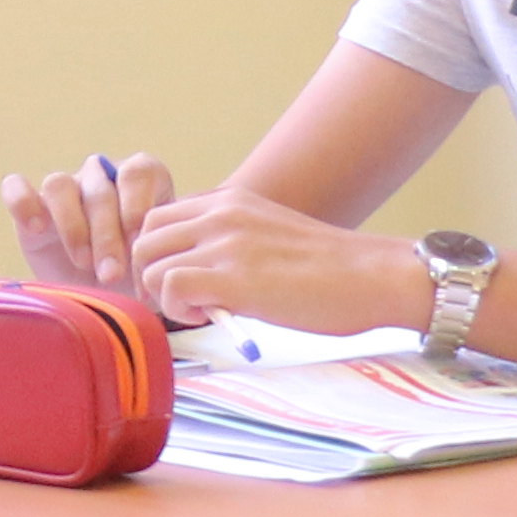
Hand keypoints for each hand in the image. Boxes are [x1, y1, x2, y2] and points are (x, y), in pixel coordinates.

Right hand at [2, 151, 171, 290]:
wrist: (102, 300)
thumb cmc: (135, 280)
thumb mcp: (153, 267)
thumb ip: (157, 253)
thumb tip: (153, 259)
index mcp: (138, 180)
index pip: (138, 172)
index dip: (137, 205)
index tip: (139, 243)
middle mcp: (100, 177)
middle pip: (100, 190)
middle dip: (107, 236)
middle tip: (111, 274)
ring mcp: (64, 190)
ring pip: (60, 185)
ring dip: (73, 226)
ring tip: (82, 262)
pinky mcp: (31, 207)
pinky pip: (17, 188)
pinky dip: (22, 202)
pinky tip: (36, 227)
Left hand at [126, 184, 420, 338]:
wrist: (372, 276)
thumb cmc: (330, 270)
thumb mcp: (269, 234)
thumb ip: (229, 242)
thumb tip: (194, 274)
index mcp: (229, 200)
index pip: (160, 218)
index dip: (160, 255)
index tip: (178, 283)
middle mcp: (221, 213)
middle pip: (144, 238)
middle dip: (150, 275)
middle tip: (179, 303)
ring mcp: (225, 242)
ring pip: (149, 264)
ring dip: (164, 296)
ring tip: (201, 311)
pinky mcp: (233, 277)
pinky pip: (170, 288)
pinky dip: (178, 310)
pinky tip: (210, 316)